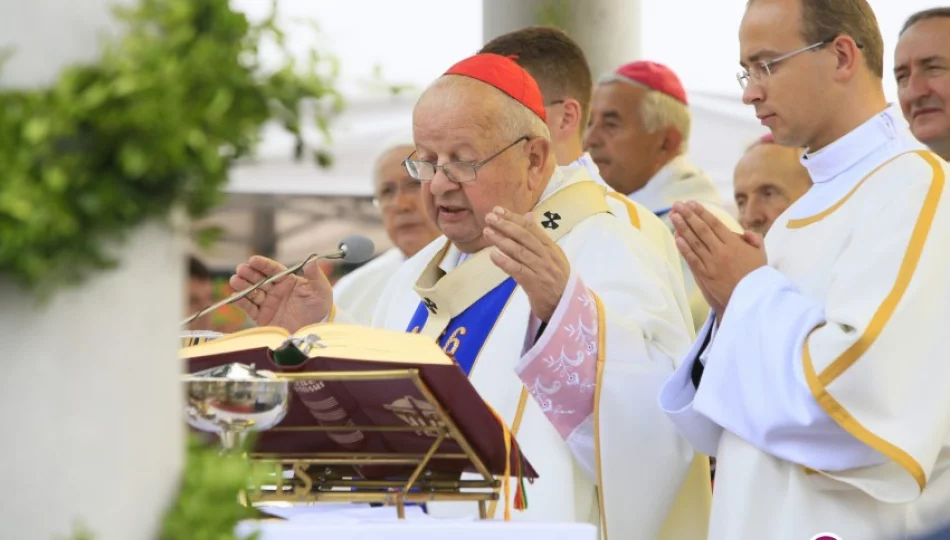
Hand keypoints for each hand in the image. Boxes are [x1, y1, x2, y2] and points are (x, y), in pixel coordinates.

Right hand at [229, 256, 332, 332]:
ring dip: (242, 286)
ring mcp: (268, 304)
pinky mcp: (263, 317)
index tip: (253, 260)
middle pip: (260, 279)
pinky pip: (250, 308)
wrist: (314, 333)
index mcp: (288, 281)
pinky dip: (242, 302)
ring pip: (252, 292)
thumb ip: (315, 275)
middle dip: (249, 274)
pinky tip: (235, 296)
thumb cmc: (320, 308)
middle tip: (241, 269)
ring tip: (234, 280)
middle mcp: (276, 291)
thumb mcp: (321, 290)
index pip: (273, 270)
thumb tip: (313, 259)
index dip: (263, 264)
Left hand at [484, 207, 569, 321]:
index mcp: (551, 247)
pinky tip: (493, 255)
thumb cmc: (554, 280)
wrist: (565, 306)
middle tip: (489, 217)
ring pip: (520, 252)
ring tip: (487, 232)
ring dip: (502, 240)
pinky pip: (518, 271)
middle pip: (525, 237)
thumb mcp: (550, 256)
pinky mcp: (535, 284)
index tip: (498, 210)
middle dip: (506, 225)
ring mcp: (542, 270)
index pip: (531, 228)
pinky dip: (505, 262)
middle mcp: (547, 256)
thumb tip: (528, 216)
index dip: (514, 217)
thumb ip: (538, 237)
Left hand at [670, 201, 766, 317]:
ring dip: (682, 228)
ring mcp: (712, 263)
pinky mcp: (706, 276)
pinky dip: (684, 249)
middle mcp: (721, 251)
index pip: (715, 224)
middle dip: (688, 216)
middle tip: (677, 205)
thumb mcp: (761, 254)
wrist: (753, 299)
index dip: (702, 212)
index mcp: (734, 244)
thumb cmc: (757, 276)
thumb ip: (754, 239)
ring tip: (673, 216)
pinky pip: (693, 260)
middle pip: (701, 230)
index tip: (692, 203)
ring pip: (694, 242)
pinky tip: (676, 238)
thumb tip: (744, 232)